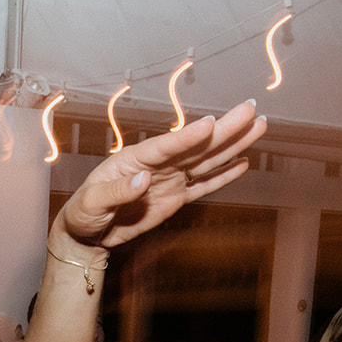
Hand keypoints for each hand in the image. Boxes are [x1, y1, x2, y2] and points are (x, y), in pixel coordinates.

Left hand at [52, 100, 266, 251]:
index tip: (211, 124)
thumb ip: (117, 192)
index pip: (167, 146)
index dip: (189, 136)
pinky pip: (203, 185)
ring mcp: (169, 180)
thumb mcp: (92, 203)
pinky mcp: (175, 198)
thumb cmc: (82, 212)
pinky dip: (223, 175)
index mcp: (134, 158)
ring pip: (207, 160)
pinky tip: (243, 162)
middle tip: (251, 108)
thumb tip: (144, 179)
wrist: (85, 233)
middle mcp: (157, 164)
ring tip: (258, 126)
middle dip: (225, 128)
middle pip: (196, 145)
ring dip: (232, 145)